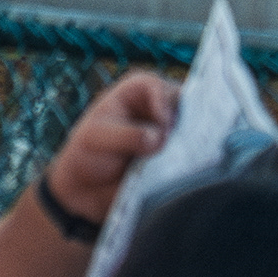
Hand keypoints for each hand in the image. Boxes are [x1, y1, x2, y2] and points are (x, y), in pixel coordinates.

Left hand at [42, 71, 178, 225]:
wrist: (86, 190)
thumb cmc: (87, 153)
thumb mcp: (98, 139)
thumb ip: (128, 135)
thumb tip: (159, 138)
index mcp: (136, 90)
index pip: (156, 86)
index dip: (162, 102)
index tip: (164, 124)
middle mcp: (158, 107)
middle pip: (183, 107)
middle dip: (184, 124)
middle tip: (184, 143)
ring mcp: (169, 133)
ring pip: (191, 133)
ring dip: (190, 146)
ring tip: (186, 161)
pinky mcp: (175, 158)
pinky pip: (190, 158)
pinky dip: (189, 164)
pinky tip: (186, 174)